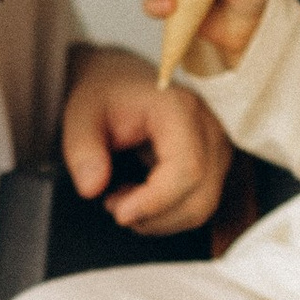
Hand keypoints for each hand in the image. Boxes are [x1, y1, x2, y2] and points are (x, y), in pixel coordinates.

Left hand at [60, 43, 231, 230]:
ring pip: (201, 208)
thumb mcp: (81, 116)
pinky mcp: (217, 163)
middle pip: (199, 198)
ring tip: (125, 197)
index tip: (118, 212)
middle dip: (153, 216)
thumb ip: (82, 150)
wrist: (123, 81)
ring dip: (159, 218)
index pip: (187, 169)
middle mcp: (209, 128)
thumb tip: (92, 189)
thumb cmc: (106, 95)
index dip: (155, 201)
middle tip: (112, 202)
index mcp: (179, 109)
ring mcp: (218, 147)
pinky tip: (142, 197)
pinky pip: (200, 205)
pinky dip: (168, 213)